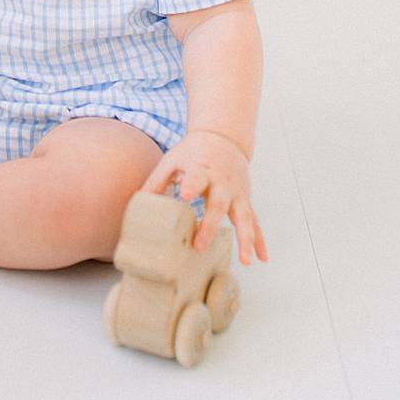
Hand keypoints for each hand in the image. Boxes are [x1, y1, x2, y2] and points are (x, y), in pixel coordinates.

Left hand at [141, 128, 267, 265]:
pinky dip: (259, 240)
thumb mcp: (172, 160)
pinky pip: (255, 221)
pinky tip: (262, 258)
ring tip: (246, 260)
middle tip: (199, 246)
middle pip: (219, 205)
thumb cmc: (193, 153)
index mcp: (202, 170)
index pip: (197, 177)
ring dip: (246, 238)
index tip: (186, 195)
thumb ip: (156, 181)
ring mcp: (237, 193)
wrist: (224, 139)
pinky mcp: (245, 200)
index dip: (192, 185)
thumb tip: (137, 205)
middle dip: (211, 225)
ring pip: (245, 216)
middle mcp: (223, 183)